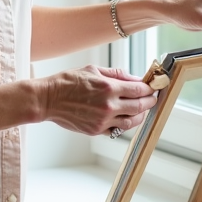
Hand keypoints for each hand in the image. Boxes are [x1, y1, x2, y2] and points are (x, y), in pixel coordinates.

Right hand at [41, 66, 156, 136]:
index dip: (150, 88)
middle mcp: (108, 105)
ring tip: (141, 109)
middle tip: (152, 98)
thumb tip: (136, 78)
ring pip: (132, 122)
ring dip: (140, 115)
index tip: (153, 86)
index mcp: (109, 87)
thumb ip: (117, 74)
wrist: (47, 100)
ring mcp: (103, 120)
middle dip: (150, 101)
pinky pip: (118, 130)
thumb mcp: (93, 70)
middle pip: (140, 106)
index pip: (139, 89)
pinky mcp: (96, 131)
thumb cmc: (68, 82)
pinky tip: (125, 117)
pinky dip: (125, 124)